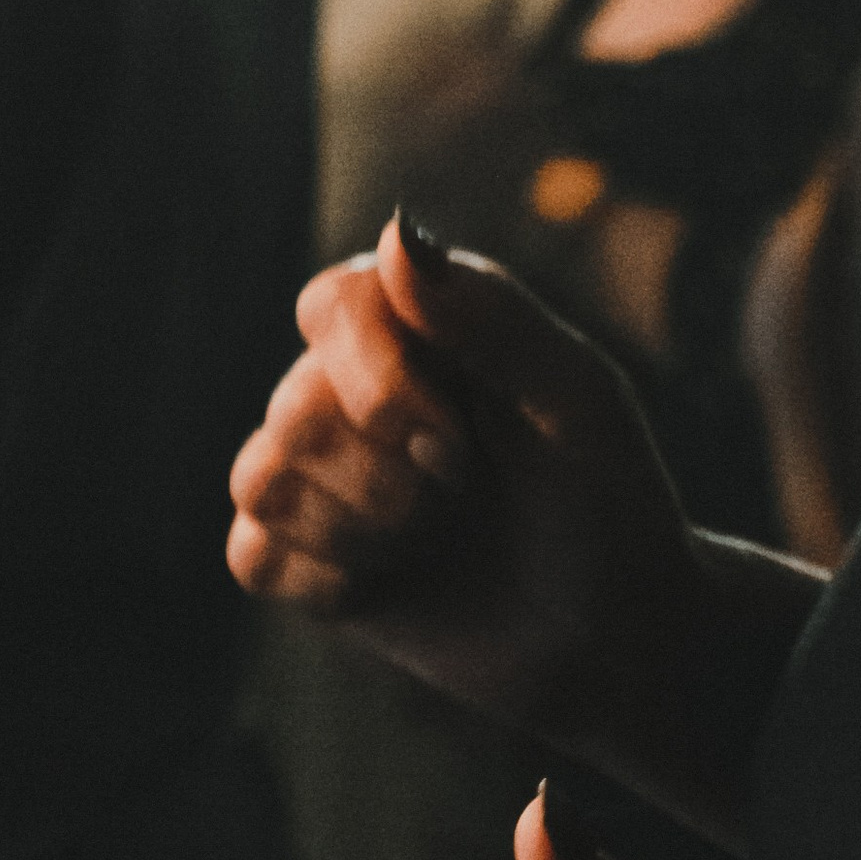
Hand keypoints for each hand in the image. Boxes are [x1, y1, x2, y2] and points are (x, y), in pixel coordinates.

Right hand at [227, 218, 702, 791]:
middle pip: (295, 405)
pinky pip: (251, 552)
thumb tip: (399, 232)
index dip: (378, 379)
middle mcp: (360, 384)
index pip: (333, 304)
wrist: (609, 628)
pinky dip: (324, 578)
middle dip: (389, 474)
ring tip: (432, 536)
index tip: (459, 442)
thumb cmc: (604, 493)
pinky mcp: (308, 556)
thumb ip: (491, 313)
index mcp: (424, 325)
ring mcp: (329, 470)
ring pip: (260, 475)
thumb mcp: (574, 397)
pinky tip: (387, 582)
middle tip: (467, 492)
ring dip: (360, 526)